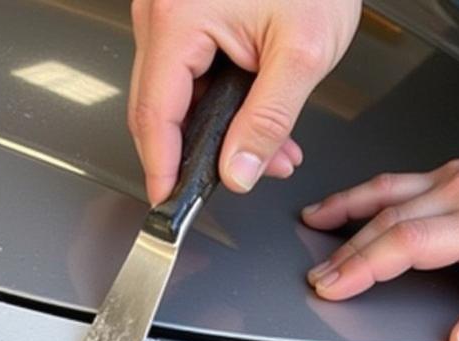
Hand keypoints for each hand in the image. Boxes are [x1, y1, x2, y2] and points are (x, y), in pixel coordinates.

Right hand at [129, 0, 361, 204]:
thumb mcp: (304, 52)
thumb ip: (269, 121)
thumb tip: (237, 171)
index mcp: (178, 17)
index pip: (155, 115)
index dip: (162, 168)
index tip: (170, 203)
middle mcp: (161, 11)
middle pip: (160, 109)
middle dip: (201, 155)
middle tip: (237, 182)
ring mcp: (170, 11)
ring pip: (179, 96)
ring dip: (220, 132)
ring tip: (271, 153)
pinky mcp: (186, 14)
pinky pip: (192, 74)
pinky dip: (223, 104)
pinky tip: (257, 122)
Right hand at [302, 139, 458, 340]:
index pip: (409, 242)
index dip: (364, 266)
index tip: (333, 286)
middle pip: (390, 218)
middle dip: (345, 251)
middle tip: (316, 279)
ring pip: (390, 191)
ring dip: (346, 212)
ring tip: (313, 226)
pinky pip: (404, 179)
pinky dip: (368, 193)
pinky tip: (350, 203)